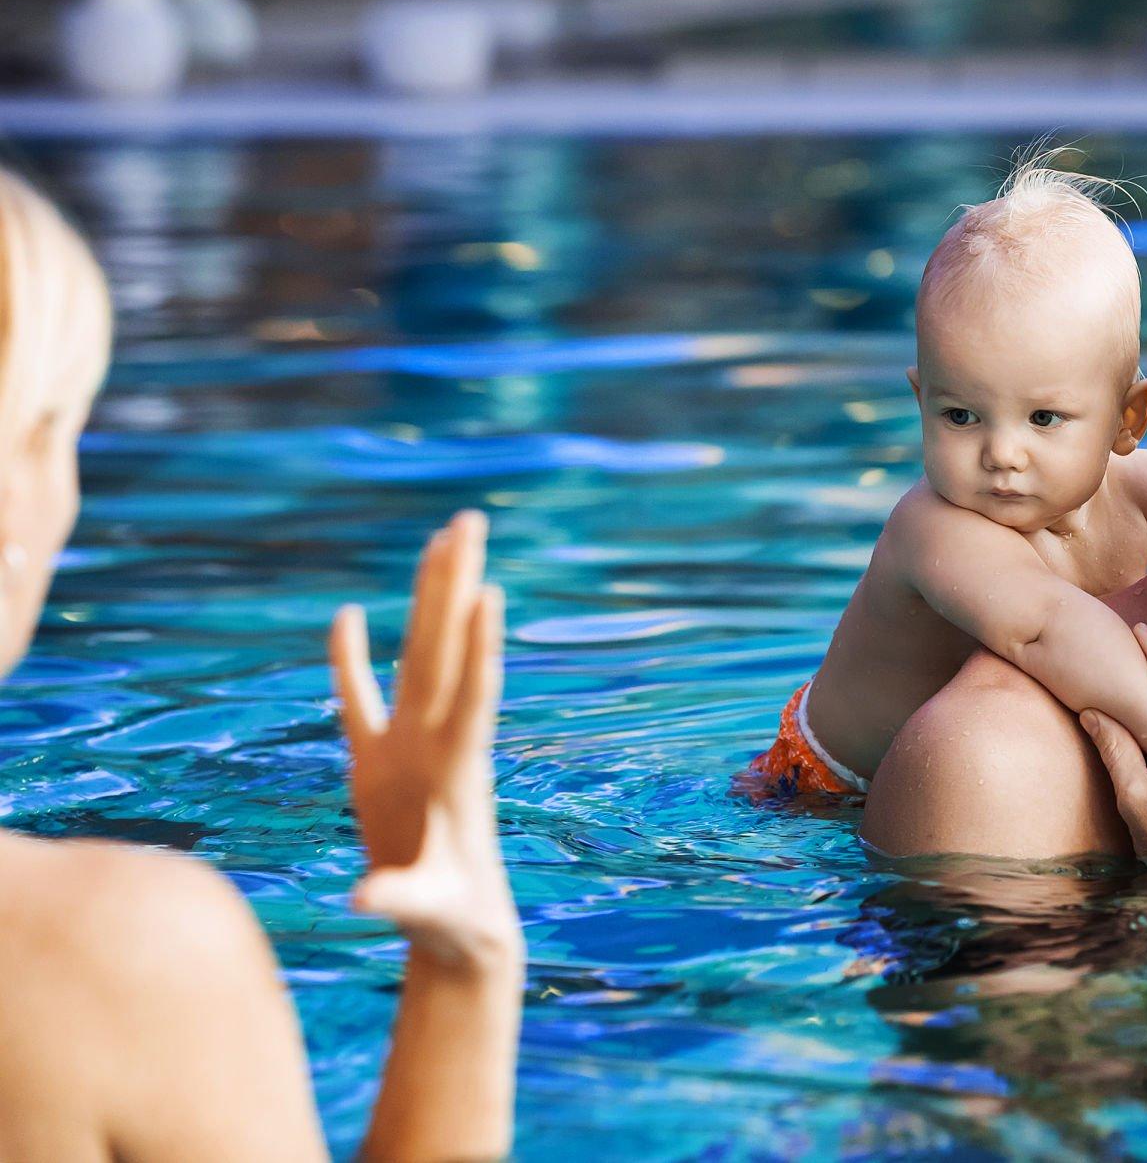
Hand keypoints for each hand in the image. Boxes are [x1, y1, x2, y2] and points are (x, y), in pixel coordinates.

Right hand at [330, 511, 518, 971]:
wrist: (455, 931)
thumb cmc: (453, 922)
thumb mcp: (429, 912)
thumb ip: (401, 900)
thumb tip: (364, 901)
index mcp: (456, 769)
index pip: (472, 695)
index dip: (479, 647)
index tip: (489, 592)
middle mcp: (437, 743)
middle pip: (446, 650)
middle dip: (457, 587)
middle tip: (470, 522)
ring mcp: (408, 747)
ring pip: (417, 656)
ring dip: (429, 600)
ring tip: (442, 540)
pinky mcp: (376, 764)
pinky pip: (360, 697)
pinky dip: (351, 658)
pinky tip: (350, 613)